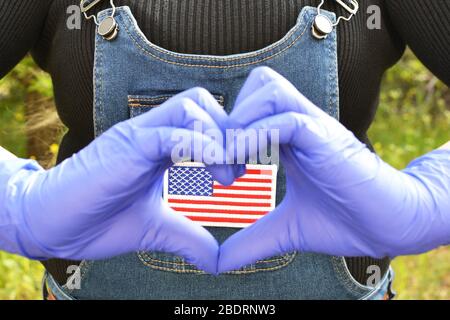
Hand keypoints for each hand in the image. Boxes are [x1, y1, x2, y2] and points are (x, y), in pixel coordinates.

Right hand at [1, 88, 232, 273]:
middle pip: (201, 101)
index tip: (237, 173)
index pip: (203, 119)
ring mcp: (137, 136)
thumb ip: (187, 237)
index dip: (228, 139)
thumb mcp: (155, 229)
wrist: (49, 225)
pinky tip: (212, 173)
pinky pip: (170, 134)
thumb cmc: (97, 221)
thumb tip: (216, 260)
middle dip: (229, 131)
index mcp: (158, 146)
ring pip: (190, 107)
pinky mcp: (126, 147)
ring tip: (226, 177)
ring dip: (219, 137)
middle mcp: (150, 133)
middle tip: (236, 171)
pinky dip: (200, 147)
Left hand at [218, 67, 449, 272]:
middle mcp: (298, 124)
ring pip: (268, 89)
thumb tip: (218, 262)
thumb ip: (251, 239)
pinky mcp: (326, 138)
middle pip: (257, 82)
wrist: (388, 228)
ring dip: (240, 124)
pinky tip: (247, 168)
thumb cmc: (342, 221)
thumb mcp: (284, 229)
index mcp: (287, 138)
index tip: (217, 172)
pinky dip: (258, 136)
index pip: (248, 105)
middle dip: (227, 119)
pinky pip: (287, 118)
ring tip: (234, 165)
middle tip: (223, 164)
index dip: (223, 131)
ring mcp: (313, 127)